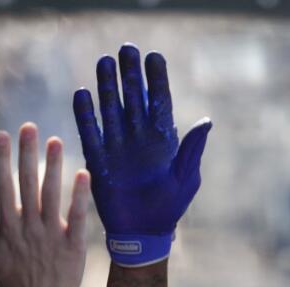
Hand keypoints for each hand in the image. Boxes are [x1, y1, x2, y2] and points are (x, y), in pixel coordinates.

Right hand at [0, 124, 90, 286]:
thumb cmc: (11, 279)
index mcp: (6, 226)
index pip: (2, 185)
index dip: (1, 159)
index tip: (3, 135)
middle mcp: (27, 226)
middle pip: (25, 183)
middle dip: (26, 153)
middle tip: (30, 127)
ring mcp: (50, 235)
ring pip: (50, 194)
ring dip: (52, 166)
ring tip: (56, 141)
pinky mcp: (72, 245)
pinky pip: (77, 216)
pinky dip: (80, 196)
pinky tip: (84, 174)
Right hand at [73, 43, 211, 265]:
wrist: (143, 232)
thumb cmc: (170, 207)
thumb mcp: (186, 178)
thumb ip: (191, 150)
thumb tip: (206, 122)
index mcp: (163, 139)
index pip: (159, 102)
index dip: (156, 79)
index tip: (154, 57)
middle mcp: (139, 137)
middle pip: (133, 98)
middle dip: (130, 74)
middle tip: (126, 50)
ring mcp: (118, 145)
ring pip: (111, 108)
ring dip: (107, 86)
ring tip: (104, 62)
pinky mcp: (99, 158)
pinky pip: (90, 131)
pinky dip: (85, 114)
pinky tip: (82, 93)